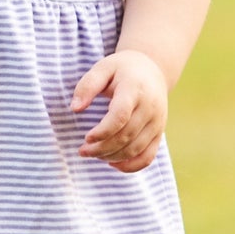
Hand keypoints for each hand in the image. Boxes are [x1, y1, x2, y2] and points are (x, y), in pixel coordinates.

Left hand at [70, 51, 167, 172]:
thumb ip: (87, 86)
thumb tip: (75, 108)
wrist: (152, 70)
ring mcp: (158, 122)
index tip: (86, 138)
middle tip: (82, 151)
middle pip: (126, 136)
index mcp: (135, 89)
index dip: (102, 131)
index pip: (120, 116)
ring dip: (111, 157)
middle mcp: (150, 107)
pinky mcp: (159, 133)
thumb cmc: (121, 69)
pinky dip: (131, 166)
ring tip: (93, 154)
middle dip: (101, 148)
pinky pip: (148, 157)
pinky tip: (112, 163)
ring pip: (135, 149)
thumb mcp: (102, 68)